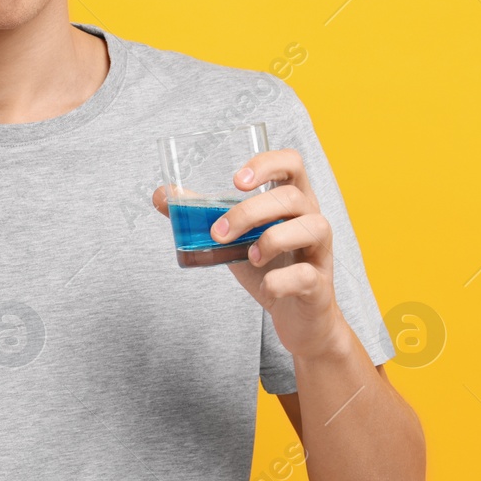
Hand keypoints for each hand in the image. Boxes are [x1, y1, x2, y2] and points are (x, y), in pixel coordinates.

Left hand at [153, 148, 349, 360]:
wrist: (296, 318)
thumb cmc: (266, 267)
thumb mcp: (233, 239)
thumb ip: (203, 216)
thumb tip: (161, 195)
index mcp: (292, 201)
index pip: (292, 163)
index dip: (267, 164)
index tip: (236, 181)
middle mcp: (312, 219)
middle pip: (292, 197)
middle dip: (250, 212)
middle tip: (219, 233)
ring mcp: (319, 251)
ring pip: (312, 227)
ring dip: (272, 239)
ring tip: (250, 257)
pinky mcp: (319, 284)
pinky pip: (306, 275)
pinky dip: (280, 280)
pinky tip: (266, 285)